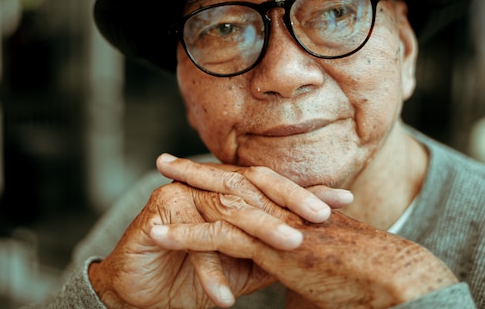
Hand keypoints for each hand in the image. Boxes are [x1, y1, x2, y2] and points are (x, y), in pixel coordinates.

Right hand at [89, 154, 353, 308]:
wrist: (138, 292)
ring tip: (290, 247)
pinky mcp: (161, 212)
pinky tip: (225, 296)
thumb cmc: (189, 278)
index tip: (346, 199)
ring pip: (228, 209)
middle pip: (254, 187)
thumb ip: (269, 253)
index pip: (273, 188)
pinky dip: (209, 271)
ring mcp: (185, 195)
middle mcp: (209, 188)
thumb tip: (314, 249)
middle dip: (290, 200)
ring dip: (259, 230)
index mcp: (229, 194)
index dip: (308, 192)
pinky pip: (193, 239)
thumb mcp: (241, 266)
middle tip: (323, 216)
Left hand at [153, 156, 457, 308]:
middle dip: (197, 169)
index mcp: (295, 210)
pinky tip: (158, 231)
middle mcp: (283, 209)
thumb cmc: (366, 280)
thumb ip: (304, 278)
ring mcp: (275, 223)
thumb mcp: (327, 274)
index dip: (225, 176)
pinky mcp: (270, 245)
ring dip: (184, 187)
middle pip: (232, 179)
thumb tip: (298, 293)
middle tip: (167, 159)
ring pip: (220, 198)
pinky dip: (185, 233)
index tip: (202, 172)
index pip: (253, 185)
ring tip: (155, 179)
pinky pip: (218, 236)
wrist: (391, 277)